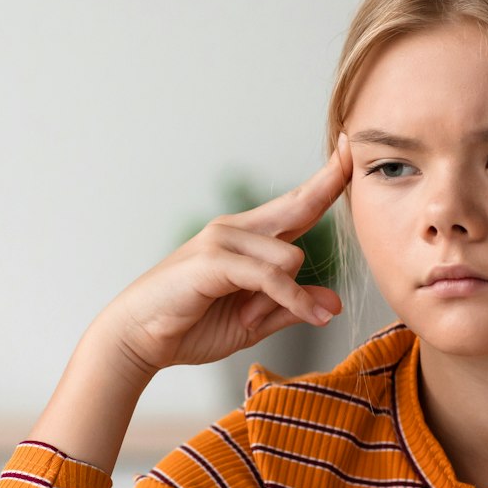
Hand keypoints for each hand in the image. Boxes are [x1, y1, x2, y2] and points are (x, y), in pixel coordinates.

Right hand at [94, 136, 351, 377]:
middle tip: (350, 150)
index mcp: (246, 238)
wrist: (138, 338)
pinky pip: (271, 277)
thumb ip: (291, 307)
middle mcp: (235, 230)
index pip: (296, 203)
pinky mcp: (214, 260)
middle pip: (298, 205)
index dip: (326, 178)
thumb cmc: (190, 326)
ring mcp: (222, 240)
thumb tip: (334, 303)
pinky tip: (308, 315)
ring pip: (289, 257)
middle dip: (329, 183)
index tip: (348, 149)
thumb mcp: (252, 321)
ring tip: (249, 315)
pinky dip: (292, 299)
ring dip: (288, 295)